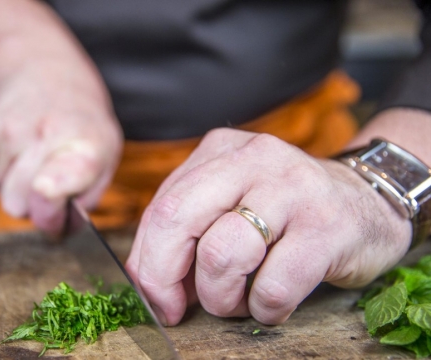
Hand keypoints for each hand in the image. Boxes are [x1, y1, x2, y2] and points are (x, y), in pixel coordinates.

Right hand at [0, 60, 122, 231]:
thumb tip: (62, 230)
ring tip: (39, 160)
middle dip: (35, 211)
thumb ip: (88, 196)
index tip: (47, 193)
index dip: (52, 190)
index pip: (62, 173)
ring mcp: (8, 133)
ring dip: (21, 189)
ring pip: (4, 193)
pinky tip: (22, 149)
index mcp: (83, 144)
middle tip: (53, 195)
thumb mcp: (107, 153)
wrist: (43, 68)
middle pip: (18, 204)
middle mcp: (42, 136)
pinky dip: (7, 171)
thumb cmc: (82, 120)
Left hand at [126, 128, 410, 325]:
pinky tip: (272, 303)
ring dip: (221, 297)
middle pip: (177, 220)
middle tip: (179, 308)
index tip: (156, 298)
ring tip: (240, 300)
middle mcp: (253, 159)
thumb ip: (189, 231)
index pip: (161, 207)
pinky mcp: (327, 226)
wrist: (367, 198)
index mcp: (220, 151)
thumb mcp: (231, 202)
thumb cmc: (285, 210)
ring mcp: (293, 188)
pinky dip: (264, 308)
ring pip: (221, 255)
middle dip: (165, 277)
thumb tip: (151, 283)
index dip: (147, 262)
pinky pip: (273, 285)